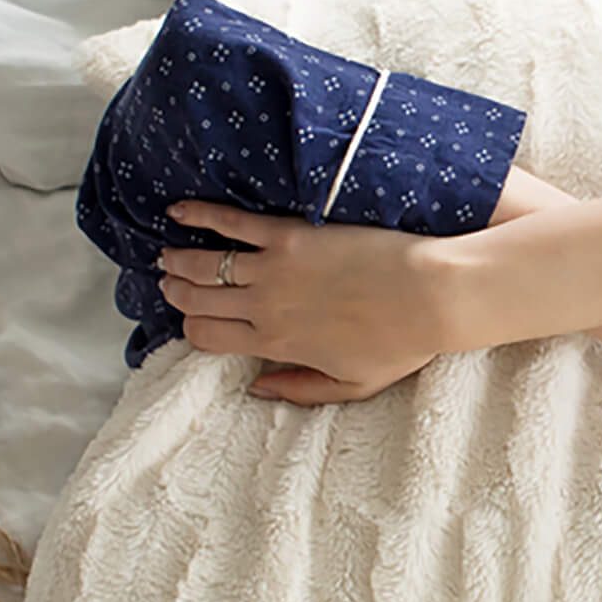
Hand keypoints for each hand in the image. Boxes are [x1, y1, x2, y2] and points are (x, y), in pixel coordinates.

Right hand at [155, 201, 453, 401]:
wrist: (432, 296)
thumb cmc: (402, 342)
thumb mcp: (352, 385)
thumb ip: (300, 390)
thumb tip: (257, 388)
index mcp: (277, 344)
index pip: (207, 339)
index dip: (192, 329)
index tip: (191, 319)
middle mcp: (265, 307)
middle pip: (198, 302)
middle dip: (178, 293)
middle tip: (171, 282)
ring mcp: (274, 268)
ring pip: (203, 264)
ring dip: (179, 259)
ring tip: (169, 254)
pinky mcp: (290, 233)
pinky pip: (231, 224)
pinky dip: (199, 215)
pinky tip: (179, 211)